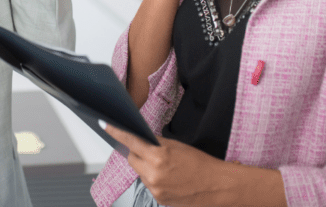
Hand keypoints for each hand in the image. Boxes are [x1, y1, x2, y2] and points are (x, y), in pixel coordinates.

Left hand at [104, 122, 240, 206]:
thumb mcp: (178, 146)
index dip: (117, 132)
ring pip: (140, 172)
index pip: (131, 142)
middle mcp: (153, 174)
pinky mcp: (159, 199)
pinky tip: (169, 178)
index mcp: (159, 157)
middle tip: (152, 151)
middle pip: (132, 158)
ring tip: (167, 167)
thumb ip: (156, 143)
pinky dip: (154, 179)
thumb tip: (141, 139)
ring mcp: (155, 189)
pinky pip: (149, 184)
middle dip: (138, 153)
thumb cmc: (202, 164)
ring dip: (147, 167)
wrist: (218, 186)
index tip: (107, 125)